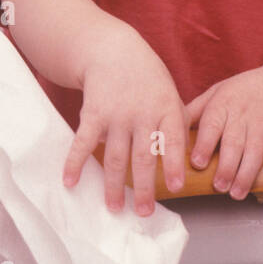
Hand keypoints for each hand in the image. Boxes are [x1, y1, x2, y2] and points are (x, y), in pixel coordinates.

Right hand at [62, 27, 188, 215]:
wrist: (113, 51)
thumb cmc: (147, 78)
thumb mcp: (170, 93)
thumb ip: (178, 123)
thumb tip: (192, 157)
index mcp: (165, 108)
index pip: (172, 140)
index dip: (174, 164)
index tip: (176, 188)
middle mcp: (141, 113)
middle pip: (142, 156)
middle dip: (143, 187)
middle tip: (143, 212)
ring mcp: (116, 114)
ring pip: (115, 156)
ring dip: (113, 185)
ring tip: (114, 208)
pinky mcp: (93, 114)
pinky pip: (83, 142)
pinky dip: (75, 162)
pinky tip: (70, 181)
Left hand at [186, 62, 262, 199]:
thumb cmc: (244, 91)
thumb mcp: (217, 92)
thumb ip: (195, 111)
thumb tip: (167, 129)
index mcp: (223, 105)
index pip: (211, 125)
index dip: (204, 144)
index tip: (197, 163)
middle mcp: (243, 114)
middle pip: (234, 143)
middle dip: (226, 166)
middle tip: (219, 186)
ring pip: (256, 149)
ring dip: (247, 173)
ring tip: (237, 192)